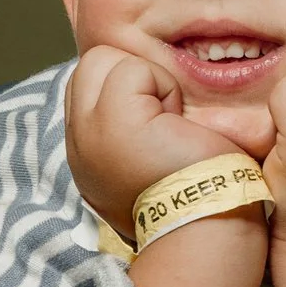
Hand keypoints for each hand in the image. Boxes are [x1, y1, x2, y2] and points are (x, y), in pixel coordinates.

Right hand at [65, 45, 257, 236]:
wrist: (208, 227)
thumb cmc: (196, 193)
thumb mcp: (147, 158)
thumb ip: (126, 127)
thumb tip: (139, 90)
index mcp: (85, 152)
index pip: (89, 82)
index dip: (128, 87)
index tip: (158, 127)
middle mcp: (77, 141)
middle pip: (91, 63)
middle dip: (133, 76)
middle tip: (164, 120)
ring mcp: (87, 130)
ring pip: (106, 59)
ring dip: (150, 83)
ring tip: (169, 126)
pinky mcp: (113, 121)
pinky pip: (134, 68)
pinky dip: (164, 87)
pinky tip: (176, 126)